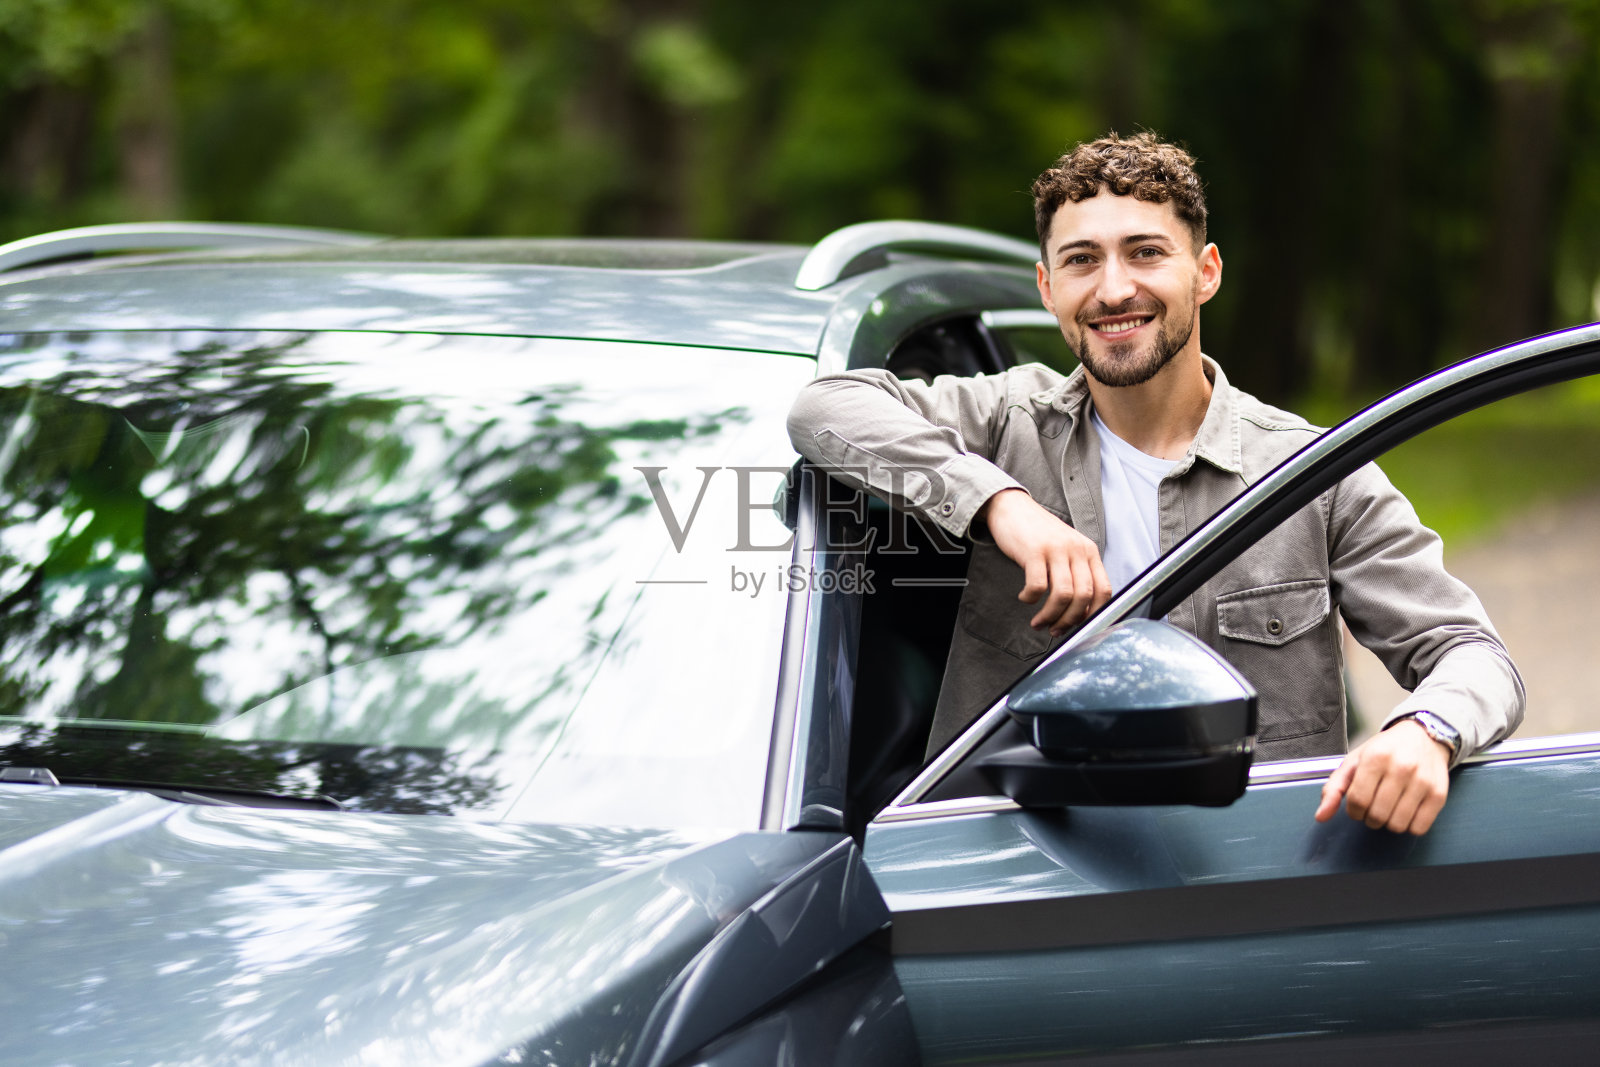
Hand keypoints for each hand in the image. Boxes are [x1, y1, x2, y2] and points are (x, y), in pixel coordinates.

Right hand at [978, 488, 1111, 634]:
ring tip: (1039, 622)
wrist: (1013, 508)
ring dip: (1050, 616)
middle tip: (1055, 630)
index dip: (1094, 614)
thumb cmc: (1038, 534)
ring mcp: (1056, 549)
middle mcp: (1076, 549)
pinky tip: (1024, 598)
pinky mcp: (1034, 551)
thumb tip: (1080, 611)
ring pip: (1063, 595)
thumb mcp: (1066, 549)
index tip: (1081, 627)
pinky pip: (1037, 586)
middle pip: (1084, 596)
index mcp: (1088, 551)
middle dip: (1070, 620)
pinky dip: (1030, 599)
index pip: (1104, 589)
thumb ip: (1076, 573)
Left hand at [1314, 719, 1451, 834]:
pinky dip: (1408, 826)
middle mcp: (1401, 768)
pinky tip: (1405, 812)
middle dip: (1369, 818)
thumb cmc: (1384, 750)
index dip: (1353, 811)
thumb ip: (1334, 789)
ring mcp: (1423, 781)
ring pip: (1397, 825)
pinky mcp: (1439, 794)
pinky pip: (1420, 828)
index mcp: (1375, 757)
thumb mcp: (1354, 762)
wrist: (1423, 736)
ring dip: (1388, 823)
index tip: (1357, 806)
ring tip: (1388, 808)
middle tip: (1372, 807)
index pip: (1357, 800)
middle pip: (1377, 815)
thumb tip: (1321, 817)